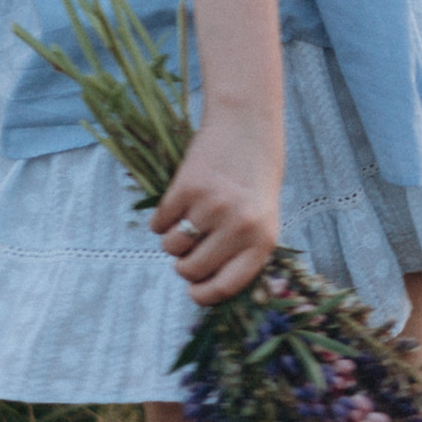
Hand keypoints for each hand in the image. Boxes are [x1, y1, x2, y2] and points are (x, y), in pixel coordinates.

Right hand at [150, 103, 284, 303]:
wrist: (247, 126)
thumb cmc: (255, 177)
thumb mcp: (262, 217)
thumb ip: (241, 251)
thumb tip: (205, 287)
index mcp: (262, 239)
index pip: (226, 286)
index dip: (204, 295)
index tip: (194, 292)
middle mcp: (239, 226)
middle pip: (192, 270)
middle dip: (184, 265)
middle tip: (188, 249)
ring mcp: (211, 207)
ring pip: (172, 247)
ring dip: (172, 239)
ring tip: (189, 218)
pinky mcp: (186, 188)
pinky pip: (159, 223)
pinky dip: (161, 219)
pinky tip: (177, 204)